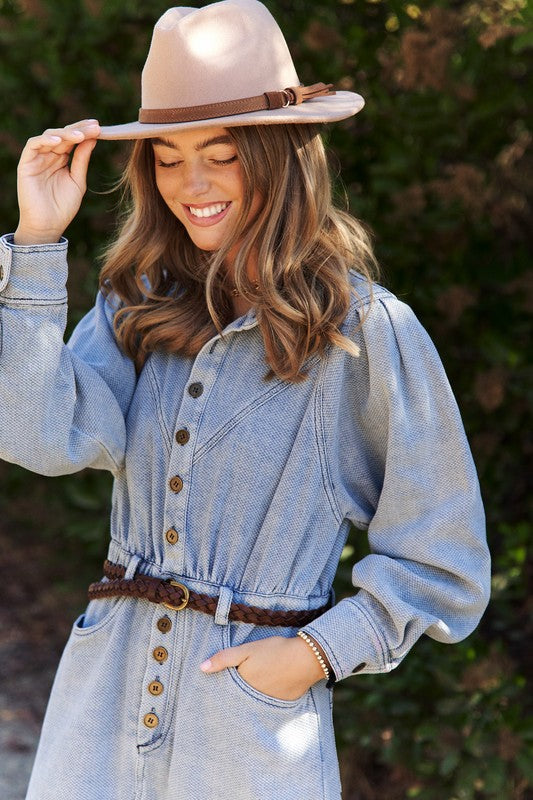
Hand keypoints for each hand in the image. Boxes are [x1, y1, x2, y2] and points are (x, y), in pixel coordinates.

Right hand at [14, 119, 100, 244]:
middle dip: (78, 129)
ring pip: (49, 136)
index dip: (84, 132)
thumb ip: (82, 160)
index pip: (72, 140)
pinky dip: (45, 140)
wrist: (48, 226)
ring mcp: (37, 159)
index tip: (99, 127)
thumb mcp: (78, 181)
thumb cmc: (63, 207)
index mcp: (61, 160)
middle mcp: (48, 156)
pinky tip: (60, 142)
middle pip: (62, 134)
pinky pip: (33, 145)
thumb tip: (93, 139)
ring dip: (65, 133)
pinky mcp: (26, 164)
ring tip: (80, 135)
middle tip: (94, 126)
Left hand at [200, 634, 327, 700]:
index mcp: (243, 687)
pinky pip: (268, 704)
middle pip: (239, 699)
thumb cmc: (275, 651)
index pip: (227, 691)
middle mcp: (253, 700)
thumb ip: (224, 659)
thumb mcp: (247, 650)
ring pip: (253, 702)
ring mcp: (269, 704)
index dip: (222, 686)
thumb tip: (201, 668)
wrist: (307, 658)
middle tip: (237, 685)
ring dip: (250, 697)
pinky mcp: (282, 704)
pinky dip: (265, 697)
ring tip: (253, 685)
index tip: (217, 684)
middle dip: (235, 695)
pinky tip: (268, 687)